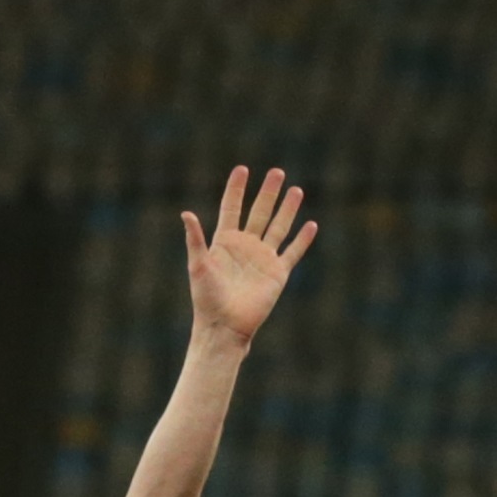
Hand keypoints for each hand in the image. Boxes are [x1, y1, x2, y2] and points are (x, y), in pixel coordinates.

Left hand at [186, 165, 317, 345]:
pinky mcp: (277, 273)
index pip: (231, 209)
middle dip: (268, 192)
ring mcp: (263, 258)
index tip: (242, 169)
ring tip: (296, 190)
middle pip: (259, 212)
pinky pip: (293, 252)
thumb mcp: (198, 266)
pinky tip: (311, 224)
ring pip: (278, 227)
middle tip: (277, 172)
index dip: (236, 189)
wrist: (224, 326)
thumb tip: (186, 213)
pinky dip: (302, 239)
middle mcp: (245, 247)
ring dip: (287, 209)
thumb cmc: (206, 299)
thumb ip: (195, 239)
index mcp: (224, 242)